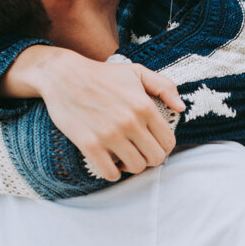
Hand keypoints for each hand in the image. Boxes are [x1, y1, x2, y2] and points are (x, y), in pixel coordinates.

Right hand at [0, 47, 184, 179]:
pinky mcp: (90, 145)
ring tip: (124, 157)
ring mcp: (110, 135)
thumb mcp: (136, 72)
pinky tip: (109, 162)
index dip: (163, 147)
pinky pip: (110, 173)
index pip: (168, 142)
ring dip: (131, 166)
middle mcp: (130, 122)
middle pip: (155, 158)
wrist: (62, 76)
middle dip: (150, 158)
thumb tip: (181, 107)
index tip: (152, 145)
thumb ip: (164, 86)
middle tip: (139, 152)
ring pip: (136, 168)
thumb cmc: (101, 74)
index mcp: (145, 106)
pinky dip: (112, 173)